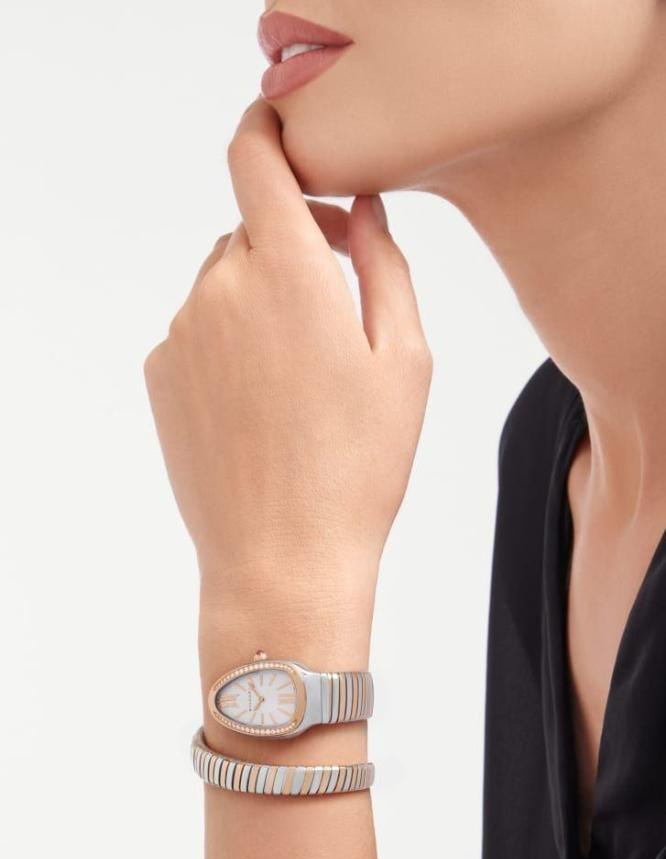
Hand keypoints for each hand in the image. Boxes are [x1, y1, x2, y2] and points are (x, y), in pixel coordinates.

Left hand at [144, 99, 431, 613]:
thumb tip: (361, 207)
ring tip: (301, 375)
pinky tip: (262, 402)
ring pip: (222, 280)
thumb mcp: (405, 360)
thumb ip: (384, 264)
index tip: (288, 134)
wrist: (282, 558)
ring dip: (260, 297)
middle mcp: (221, 289)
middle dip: (291, 241)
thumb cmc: (356, 467)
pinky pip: (196, 328)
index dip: (268, 130)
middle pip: (249, 227)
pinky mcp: (159, 372)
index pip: (254, 157)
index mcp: (290, 274)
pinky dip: (227, 340)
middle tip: (336, 297)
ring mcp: (181, 332)